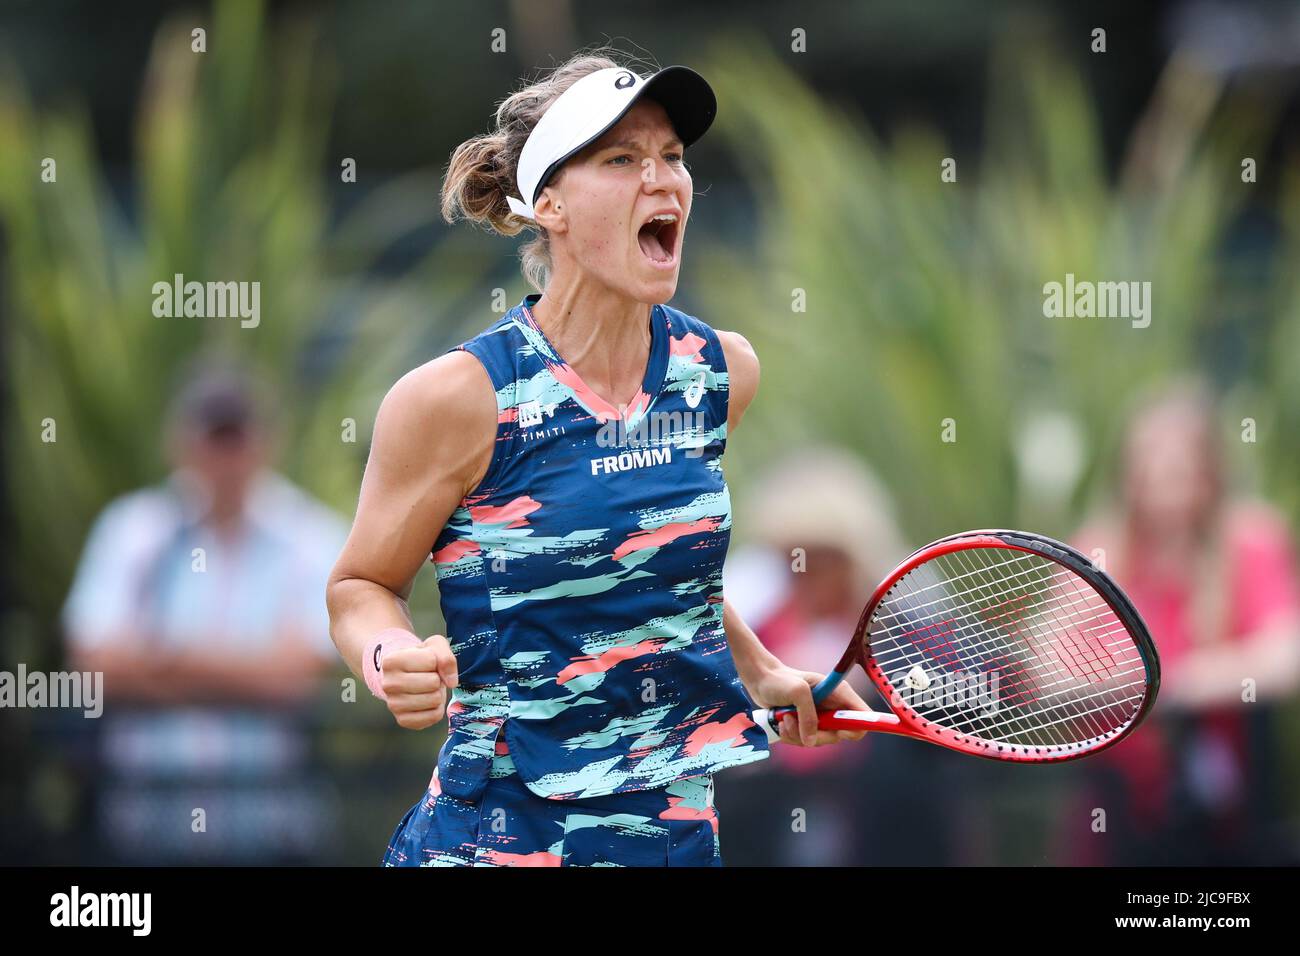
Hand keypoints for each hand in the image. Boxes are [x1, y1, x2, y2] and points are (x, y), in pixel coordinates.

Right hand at [382, 634, 459, 729]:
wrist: (406, 675)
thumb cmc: (421, 658)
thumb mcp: (434, 646)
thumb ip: (445, 657)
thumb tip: (451, 682)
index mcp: (391, 661)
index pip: (431, 661)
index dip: (435, 661)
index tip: (426, 663)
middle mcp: (388, 684)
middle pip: (433, 682)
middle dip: (437, 678)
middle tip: (428, 677)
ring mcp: (393, 705)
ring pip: (434, 700)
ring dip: (438, 693)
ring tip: (427, 688)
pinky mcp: (403, 720)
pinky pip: (434, 716)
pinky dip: (437, 708)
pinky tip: (427, 701)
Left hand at [745, 662, 869, 746]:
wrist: (760, 680)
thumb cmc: (780, 680)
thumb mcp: (797, 692)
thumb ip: (808, 717)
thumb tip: (811, 741)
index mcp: (840, 694)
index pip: (863, 716)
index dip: (857, 728)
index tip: (839, 731)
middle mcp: (833, 707)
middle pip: (840, 735)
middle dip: (818, 735)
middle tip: (798, 722)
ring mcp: (820, 718)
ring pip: (819, 741)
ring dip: (799, 734)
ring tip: (785, 719)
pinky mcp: (807, 726)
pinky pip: (805, 742)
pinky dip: (792, 736)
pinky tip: (782, 723)